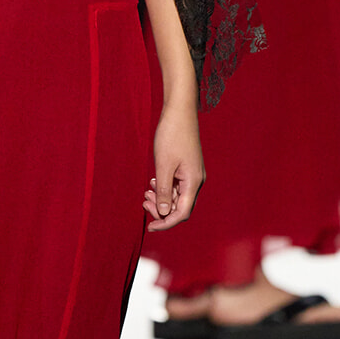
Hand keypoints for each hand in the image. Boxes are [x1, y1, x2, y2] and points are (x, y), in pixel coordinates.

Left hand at [144, 102, 203, 231]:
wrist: (179, 111)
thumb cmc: (171, 136)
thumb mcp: (163, 165)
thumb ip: (164, 191)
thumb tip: (164, 213)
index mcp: (193, 182)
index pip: (182, 213)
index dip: (166, 223)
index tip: (150, 227)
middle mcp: (196, 181)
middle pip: (180, 207)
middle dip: (161, 210)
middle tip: (143, 202)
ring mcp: (192, 174)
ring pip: (177, 197)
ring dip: (162, 198)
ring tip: (146, 192)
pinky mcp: (187, 168)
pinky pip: (177, 186)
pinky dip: (165, 188)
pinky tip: (153, 182)